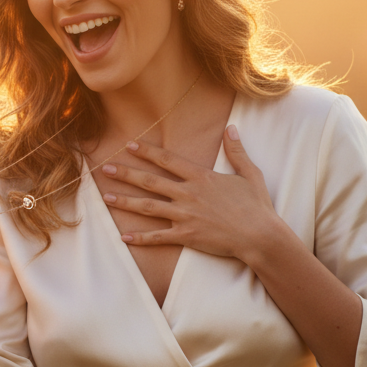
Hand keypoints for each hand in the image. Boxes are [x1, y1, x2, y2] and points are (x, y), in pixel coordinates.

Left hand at [100, 126, 285, 259]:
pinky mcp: (186, 236)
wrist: (260, 236)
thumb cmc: (257, 206)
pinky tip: (124, 237)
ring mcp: (185, 216)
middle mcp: (189, 194)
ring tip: (106, 198)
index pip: (168, 161)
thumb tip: (231, 128)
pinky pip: (158, 237)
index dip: (147, 152)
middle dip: (126, 174)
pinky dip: (140, 238)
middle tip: (106, 168)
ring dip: (125, 202)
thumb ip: (237, 151)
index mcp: (201, 177)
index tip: (130, 145)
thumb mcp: (250, 174)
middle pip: (151, 182)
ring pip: (148, 208)